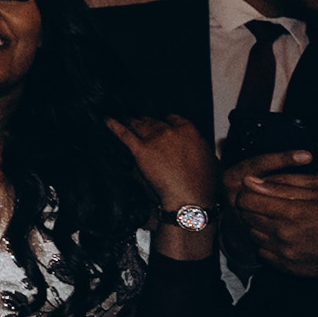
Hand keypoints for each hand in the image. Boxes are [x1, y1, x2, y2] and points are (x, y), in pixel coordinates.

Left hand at [103, 114, 219, 215]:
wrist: (190, 197)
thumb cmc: (202, 184)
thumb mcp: (209, 160)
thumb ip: (198, 148)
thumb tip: (194, 147)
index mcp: (189, 132)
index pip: (174, 119)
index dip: (167, 122)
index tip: (164, 123)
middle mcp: (171, 131)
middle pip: (155, 122)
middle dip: (148, 123)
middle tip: (143, 124)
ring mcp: (154, 139)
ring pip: (140, 125)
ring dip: (133, 123)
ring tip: (128, 121)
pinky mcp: (140, 150)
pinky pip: (124, 134)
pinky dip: (114, 126)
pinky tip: (107, 121)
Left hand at [229, 158, 317, 287]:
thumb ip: (284, 188)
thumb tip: (252, 181)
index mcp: (294, 212)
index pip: (247, 199)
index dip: (249, 191)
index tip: (257, 189)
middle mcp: (285, 235)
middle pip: (246, 216)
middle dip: (253, 207)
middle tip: (270, 203)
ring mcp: (286, 254)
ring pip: (253, 235)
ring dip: (260, 225)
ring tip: (281, 220)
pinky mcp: (290, 269)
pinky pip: (264, 253)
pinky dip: (269, 244)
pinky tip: (286, 237)